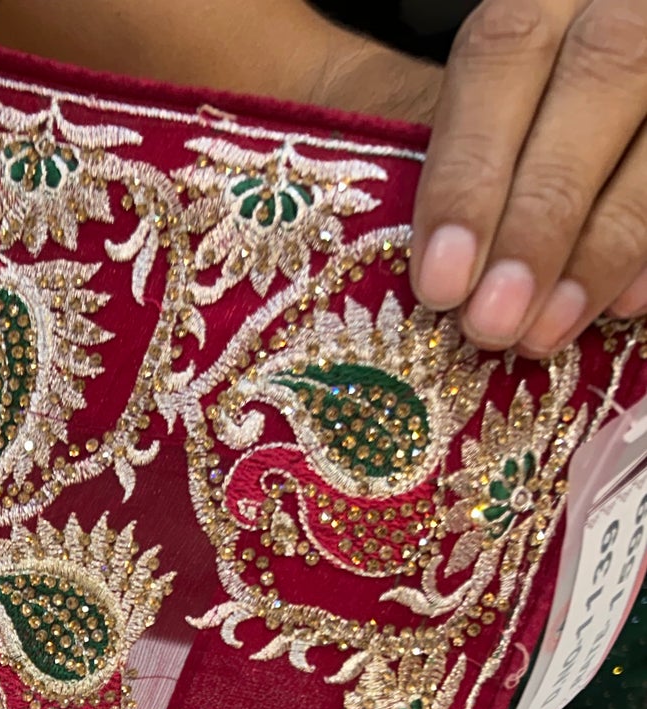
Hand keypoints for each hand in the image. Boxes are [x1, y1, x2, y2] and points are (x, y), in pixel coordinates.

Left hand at [411, 0, 646, 354]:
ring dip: (603, 246)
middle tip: (494, 320)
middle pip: (599, 81)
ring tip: (544, 332)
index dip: (468, 169)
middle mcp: (622, 1)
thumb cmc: (514, 114)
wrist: (604, 80)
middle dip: (541, 216)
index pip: (504, 52)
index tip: (440, 279)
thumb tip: (428, 265)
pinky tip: (623, 305)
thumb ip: (451, 148)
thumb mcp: (476, 101)